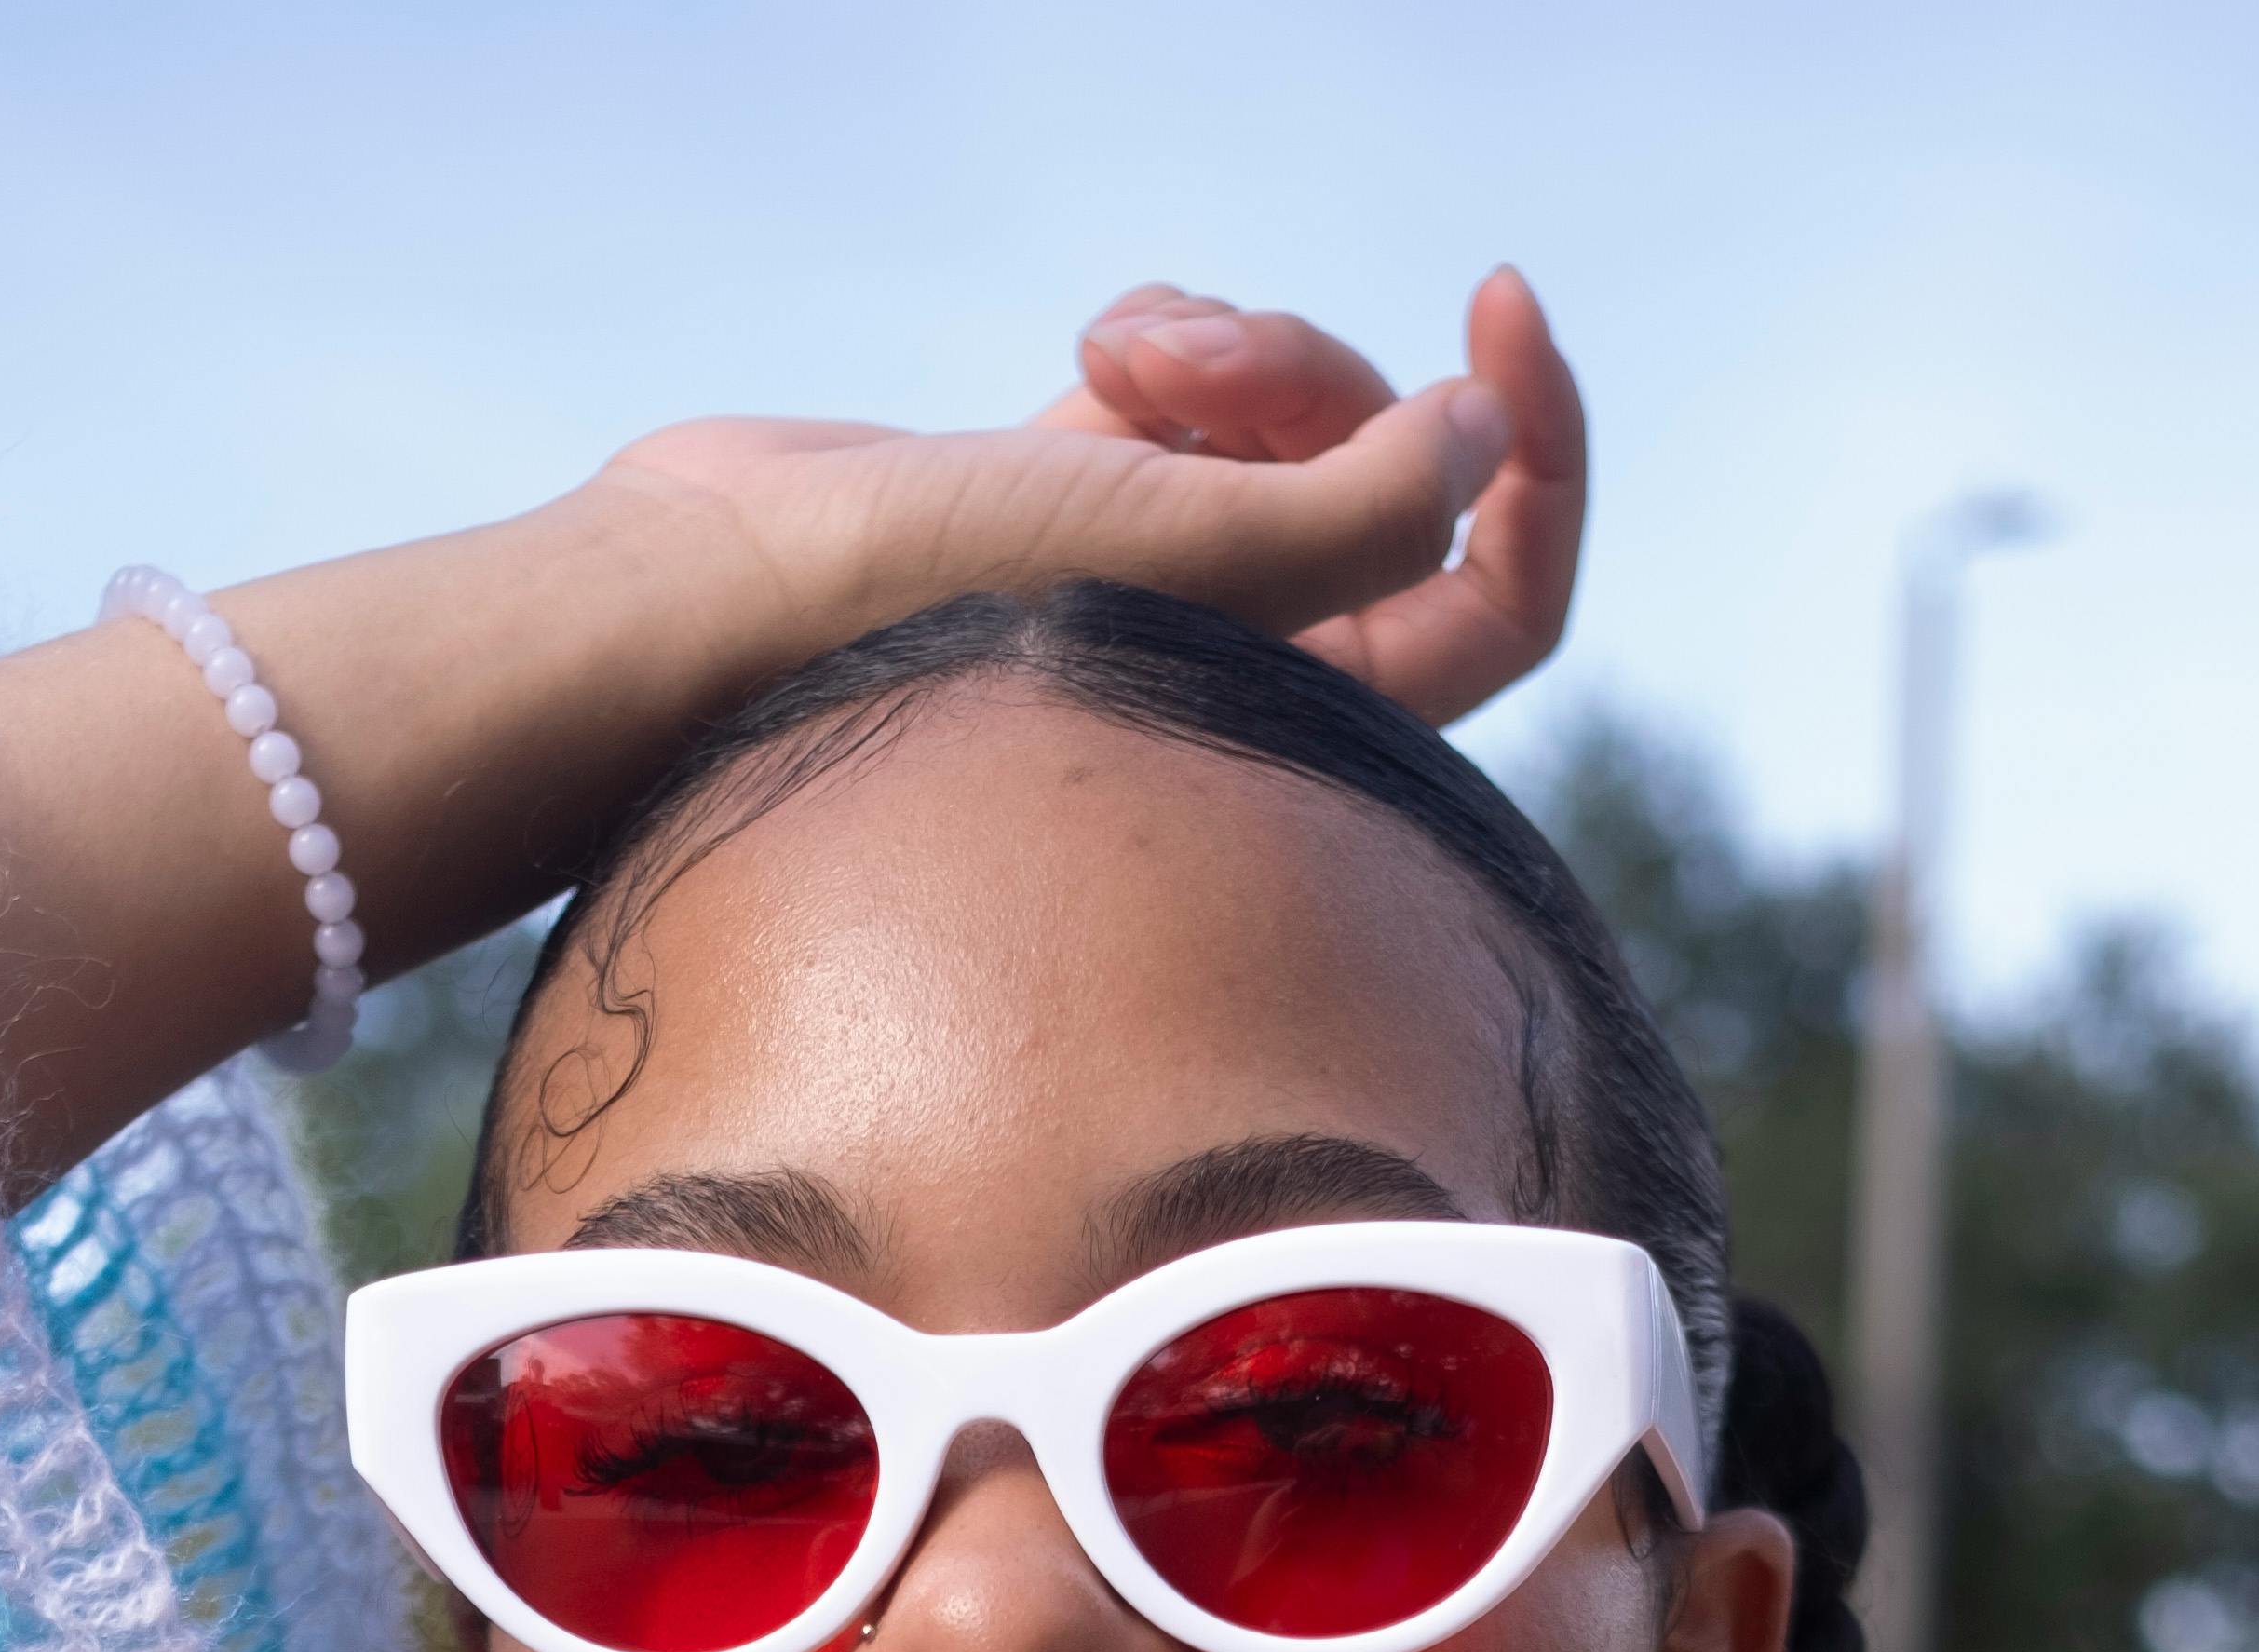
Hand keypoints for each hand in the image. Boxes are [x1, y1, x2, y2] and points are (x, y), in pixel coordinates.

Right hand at [598, 265, 1584, 734]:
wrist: (719, 610)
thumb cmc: (937, 625)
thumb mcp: (1193, 562)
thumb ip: (1370, 508)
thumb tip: (1485, 435)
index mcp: (1312, 729)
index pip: (1502, 601)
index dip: (1539, 457)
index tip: (1499, 314)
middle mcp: (1251, 665)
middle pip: (1387, 466)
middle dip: (1310, 372)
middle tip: (1186, 368)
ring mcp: (1165, 577)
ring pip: (1284, 410)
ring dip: (1225, 343)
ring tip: (1112, 357)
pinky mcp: (1083, 492)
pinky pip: (1192, 380)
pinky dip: (1165, 333)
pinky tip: (1093, 344)